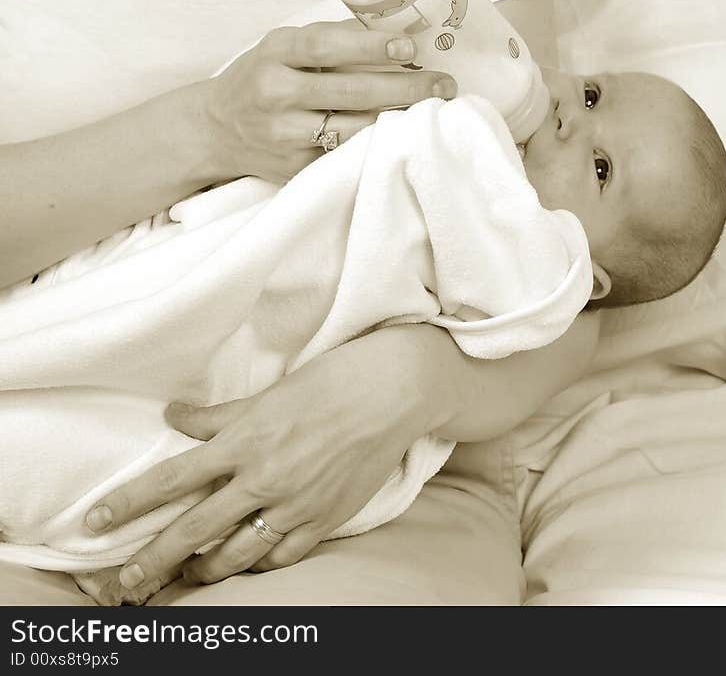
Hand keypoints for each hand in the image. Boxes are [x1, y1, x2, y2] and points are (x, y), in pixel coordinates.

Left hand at [84, 327, 453, 593]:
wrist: (393, 391)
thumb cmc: (331, 380)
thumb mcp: (268, 393)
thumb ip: (218, 415)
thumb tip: (173, 416)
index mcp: (244, 441)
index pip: (171, 479)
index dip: (129, 503)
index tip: (96, 522)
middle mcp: (263, 478)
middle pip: (193, 531)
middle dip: (153, 558)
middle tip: (124, 580)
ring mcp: (294, 505)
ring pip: (234, 555)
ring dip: (202, 570)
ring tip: (183, 578)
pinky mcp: (324, 520)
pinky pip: (279, 558)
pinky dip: (256, 566)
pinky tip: (243, 568)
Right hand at [200, 21, 455, 182]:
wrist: (216, 128)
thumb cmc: (263, 76)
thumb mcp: (283, 45)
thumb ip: (330, 37)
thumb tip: (393, 29)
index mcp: (275, 53)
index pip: (325, 45)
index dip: (369, 46)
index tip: (409, 45)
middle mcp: (276, 94)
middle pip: (349, 91)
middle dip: (405, 88)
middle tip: (444, 84)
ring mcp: (284, 135)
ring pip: (353, 129)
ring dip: (399, 119)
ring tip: (434, 109)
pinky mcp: (294, 168)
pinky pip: (344, 156)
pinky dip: (376, 145)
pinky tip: (404, 136)